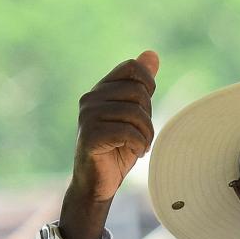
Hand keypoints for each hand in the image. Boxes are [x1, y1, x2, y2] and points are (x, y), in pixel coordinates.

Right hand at [59, 51, 159, 238]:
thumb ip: (141, 86)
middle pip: (138, 91)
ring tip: (140, 146)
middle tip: (143, 136)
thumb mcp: (134, 115)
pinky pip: (127, 132)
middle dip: (149, 116)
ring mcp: (87, 117)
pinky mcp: (89, 136)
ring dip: (146, 134)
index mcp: (100, 90)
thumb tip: (151, 54)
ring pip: (135, 112)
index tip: (145, 109)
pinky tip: (134, 153)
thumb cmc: (117, 150)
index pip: (132, 67)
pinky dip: (138, 145)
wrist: (98, 184)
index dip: (148, 85)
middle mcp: (90, 99)